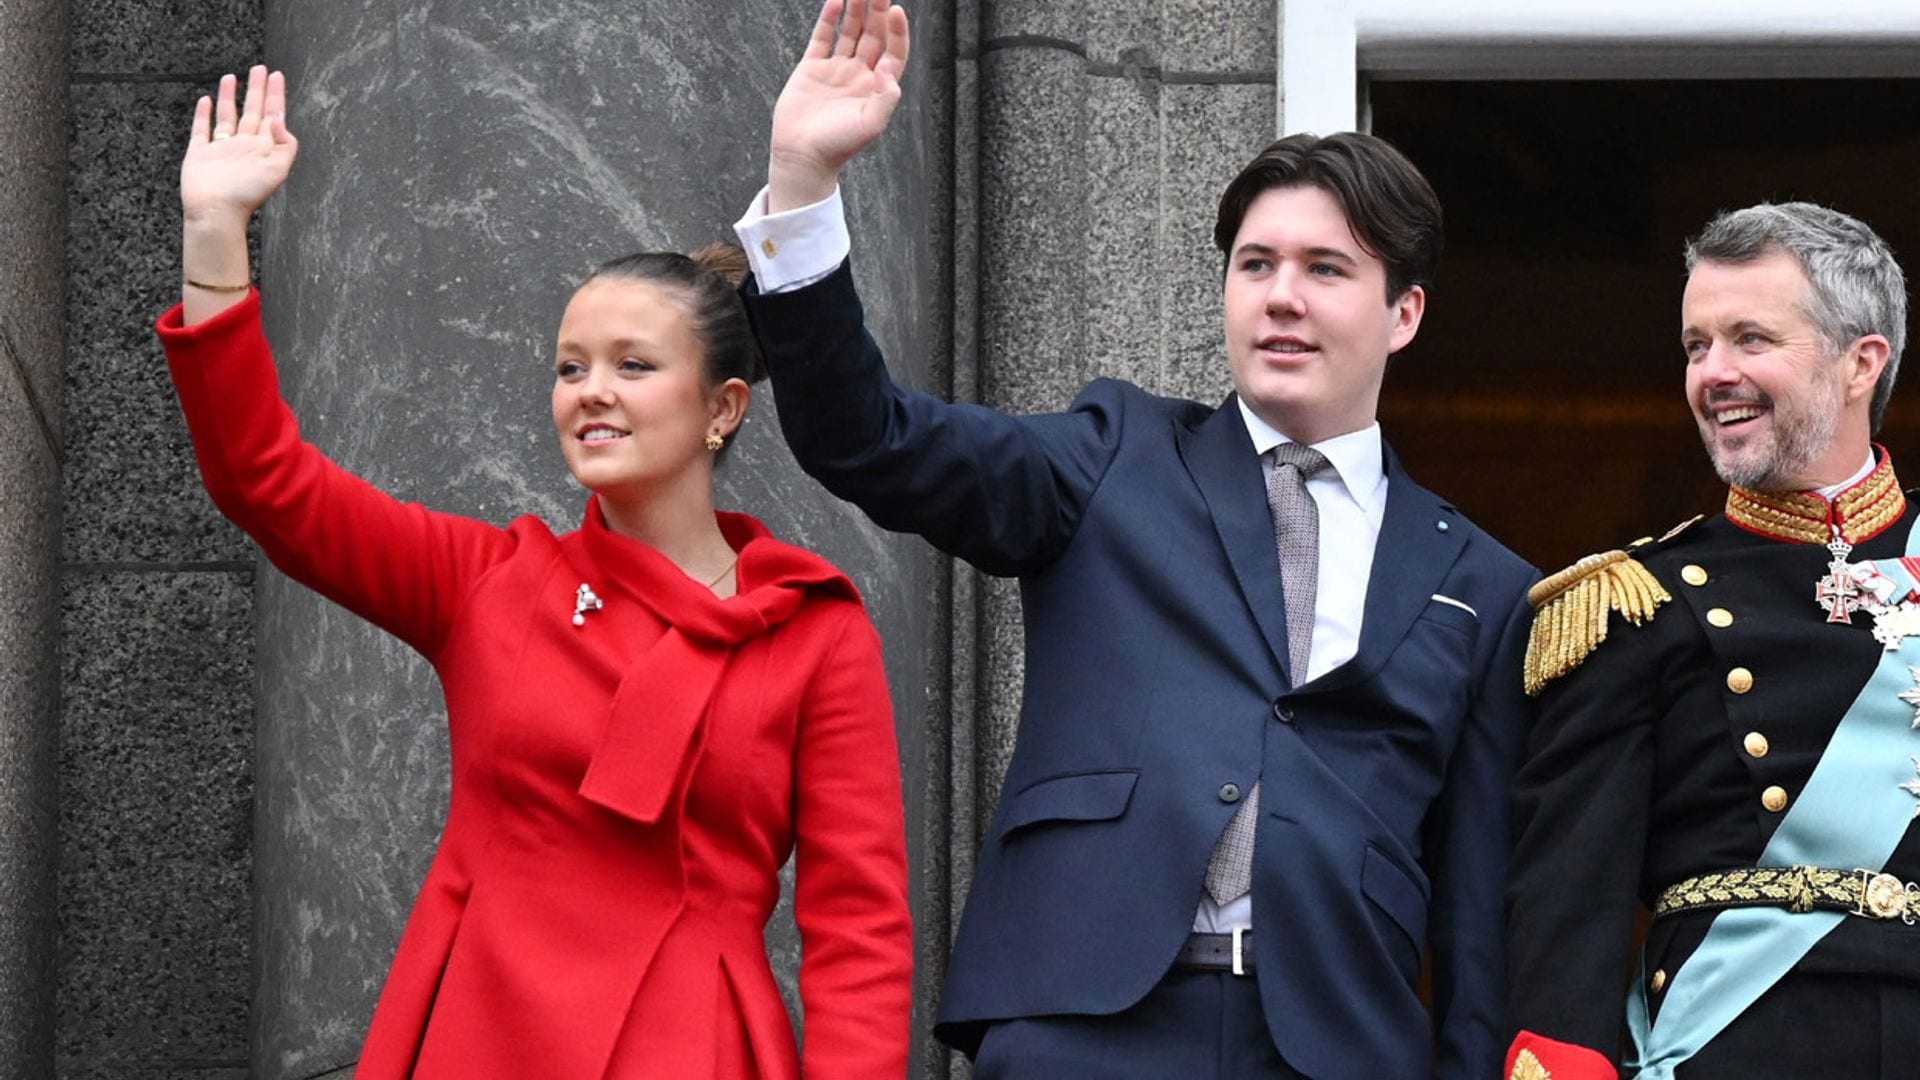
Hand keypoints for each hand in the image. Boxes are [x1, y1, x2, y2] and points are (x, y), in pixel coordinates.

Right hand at [180, 66, 298, 227]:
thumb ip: (284, 143)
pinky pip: (201, 129)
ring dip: (229, 97)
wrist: (217, 211)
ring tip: (231, 77)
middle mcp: (244, 145)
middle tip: (259, 68)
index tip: (276, 75)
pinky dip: (203, 114)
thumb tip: (279, 117)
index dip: (275, 95)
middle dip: (256, 89)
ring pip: (227, 116)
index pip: (272, 114)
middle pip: (251, 110)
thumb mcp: (278, 169)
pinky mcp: (200, 153)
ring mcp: (221, 148)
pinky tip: (205, 100)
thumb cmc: (247, 194)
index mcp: (263, 147)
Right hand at [767, 0, 909, 211]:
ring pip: (850, 32)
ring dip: (856, 9)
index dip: (898, 31)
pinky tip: (836, 1)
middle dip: (878, 12)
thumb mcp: (871, 125)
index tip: (896, 11)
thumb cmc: (838, 145)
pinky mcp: (811, 68)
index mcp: (877, 87)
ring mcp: (836, 69)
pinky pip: (823, 38)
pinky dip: (829, 19)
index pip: (893, 52)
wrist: (802, 155)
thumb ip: (886, 97)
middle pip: (874, 36)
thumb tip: (889, 68)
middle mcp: (859, 75)